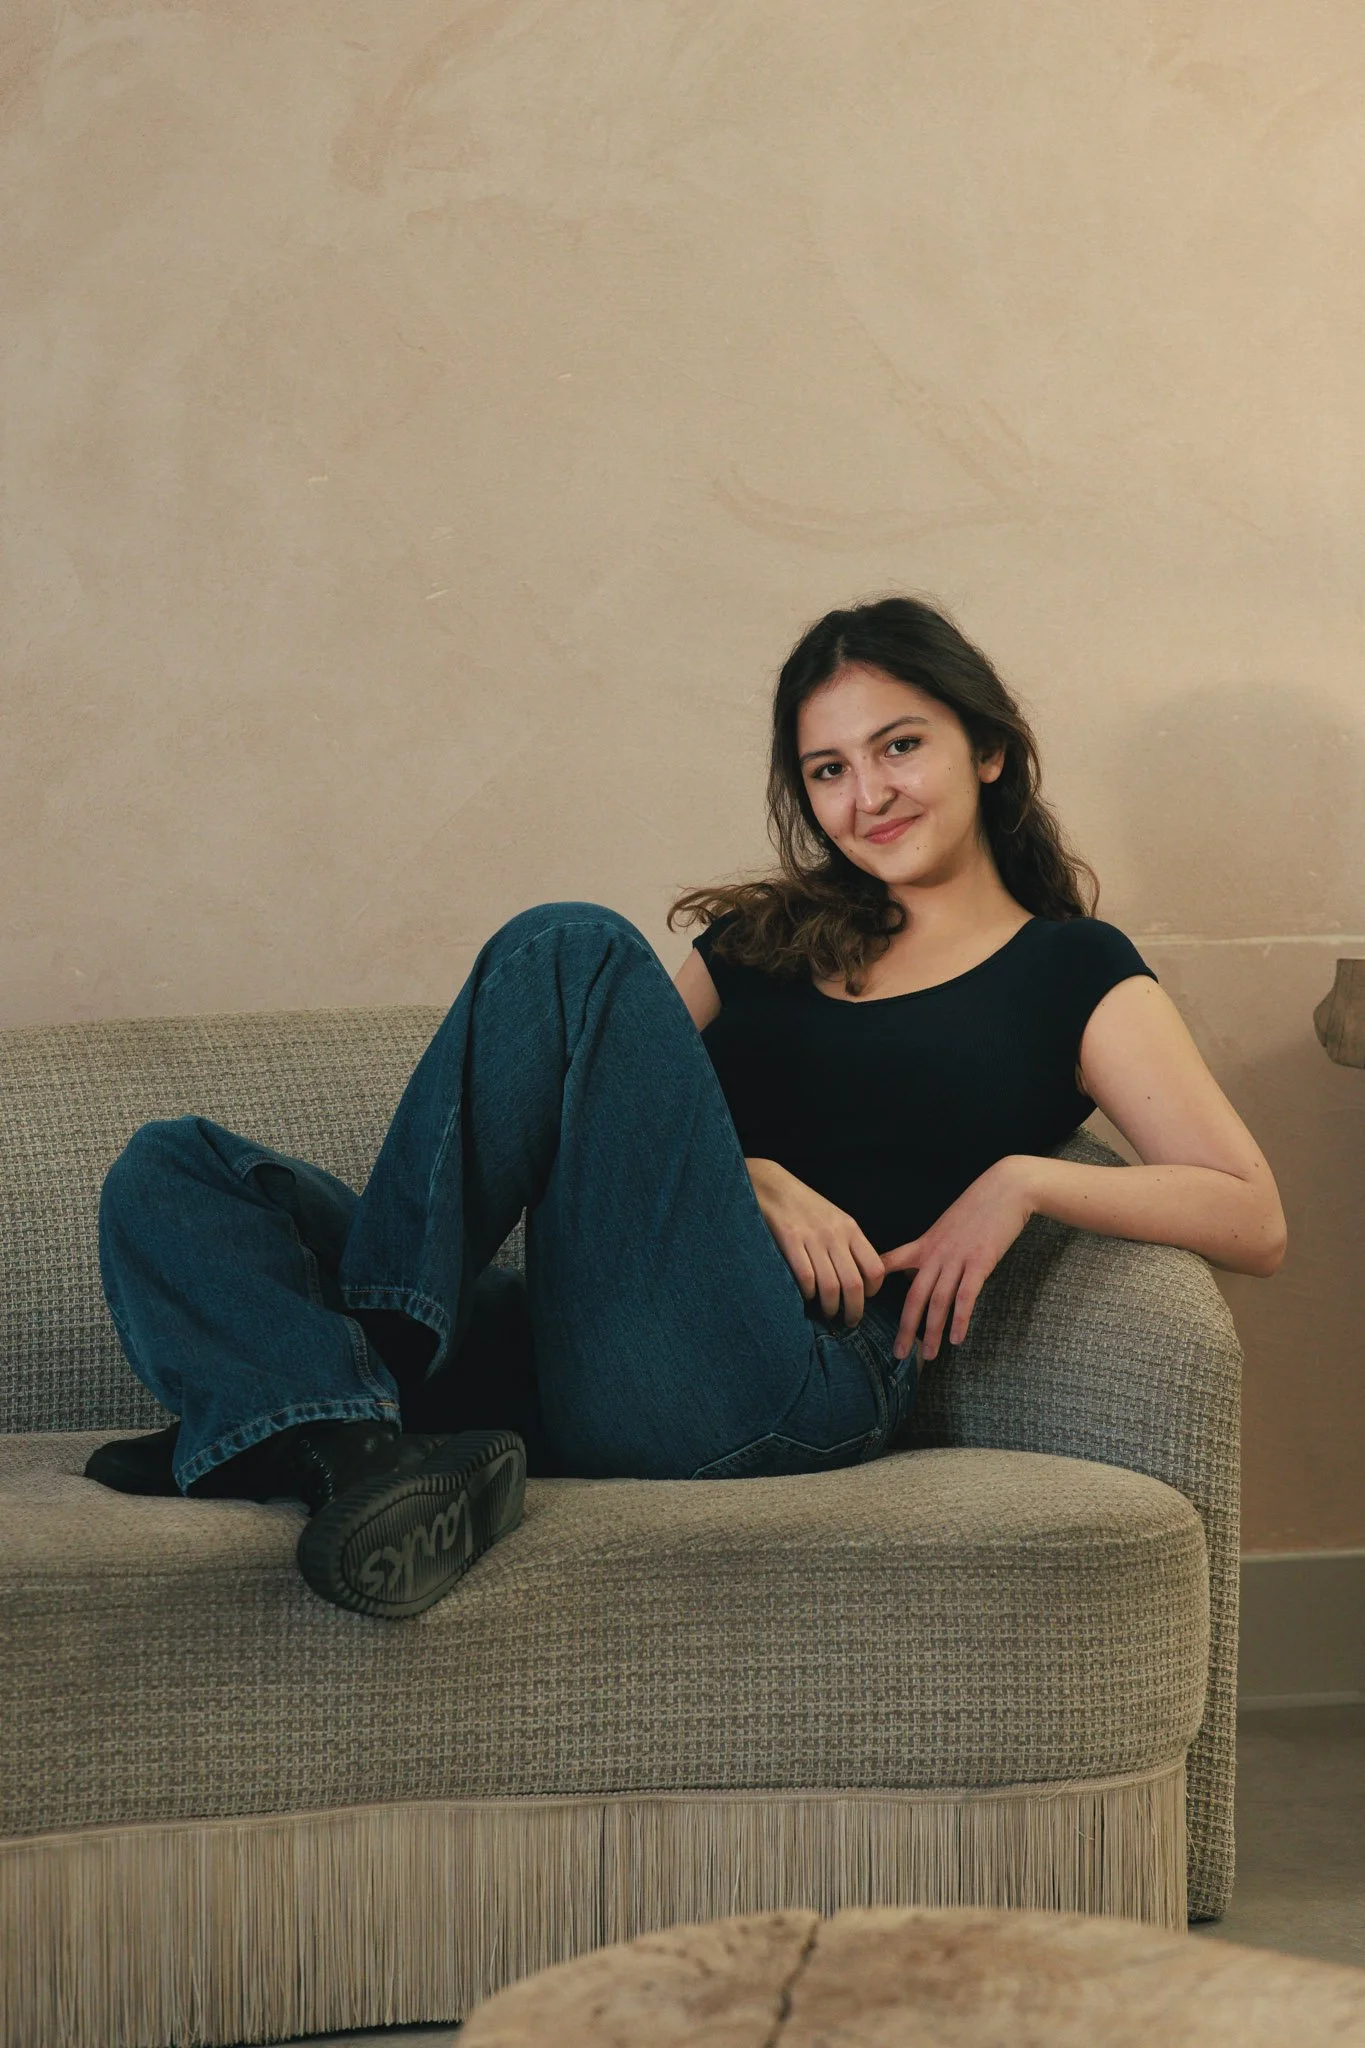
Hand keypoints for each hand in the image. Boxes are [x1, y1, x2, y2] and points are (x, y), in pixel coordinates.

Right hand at [745, 1157, 884, 1324]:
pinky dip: (808, 1294)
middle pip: (854, 1284)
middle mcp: (835, 1234)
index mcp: (850, 1228)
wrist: (772, 1184)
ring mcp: (812, 1238)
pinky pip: (805, 1278)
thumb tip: (858, 1278)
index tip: (864, 1299)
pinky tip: (806, 1296)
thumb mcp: (834, 1219)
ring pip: (830, 1286)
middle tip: (849, 1321)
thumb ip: (847, 1244)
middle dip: (854, 1310)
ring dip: (830, 1308)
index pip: (875, 1268)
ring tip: (827, 1314)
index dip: (872, 1291)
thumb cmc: (804, 1206)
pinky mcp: (789, 1240)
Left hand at [880, 1156, 1035, 1361]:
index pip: (890, 1263)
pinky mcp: (980, 1262)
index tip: (860, 1301)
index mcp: (925, 1244)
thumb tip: (920, 1271)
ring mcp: (956, 1258)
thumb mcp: (947, 1226)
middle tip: (899, 1354)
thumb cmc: (978, 1207)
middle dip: (905, 1328)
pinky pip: (966, 1296)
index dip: (874, 1281)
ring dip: (933, 1331)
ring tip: (929, 1354)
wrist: (1005, 1189)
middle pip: (913, 1297)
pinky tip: (957, 1338)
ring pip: (938, 1301)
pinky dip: (960, 1319)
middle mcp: (935, 1254)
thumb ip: (932, 1249)